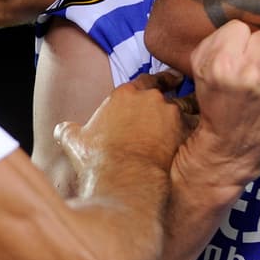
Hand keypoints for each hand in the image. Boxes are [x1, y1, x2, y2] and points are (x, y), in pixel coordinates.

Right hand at [55, 71, 190, 195]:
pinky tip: (199, 138)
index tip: (167, 81)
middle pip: (167, 92)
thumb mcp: (75, 142)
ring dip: (188, 112)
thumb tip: (61, 129)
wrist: (123, 180)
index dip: (156, 81)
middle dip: (173, 95)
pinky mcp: (184, 132)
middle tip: (180, 96)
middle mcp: (150, 98)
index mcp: (124, 94)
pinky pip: (196, 126)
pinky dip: (196, 131)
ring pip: (186, 106)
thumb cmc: (98, 161)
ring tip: (193, 118)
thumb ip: (69, 130)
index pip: (146, 80)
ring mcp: (170, 113)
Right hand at [178, 19, 259, 185]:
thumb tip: (237, 28)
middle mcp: (250, 73)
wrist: (230, 152)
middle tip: (250, 69)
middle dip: (257, 51)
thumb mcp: (198, 73)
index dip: (236, 41)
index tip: (234, 55)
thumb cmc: (214, 108)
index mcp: (223, 64)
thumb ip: (214, 43)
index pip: (239, 27)